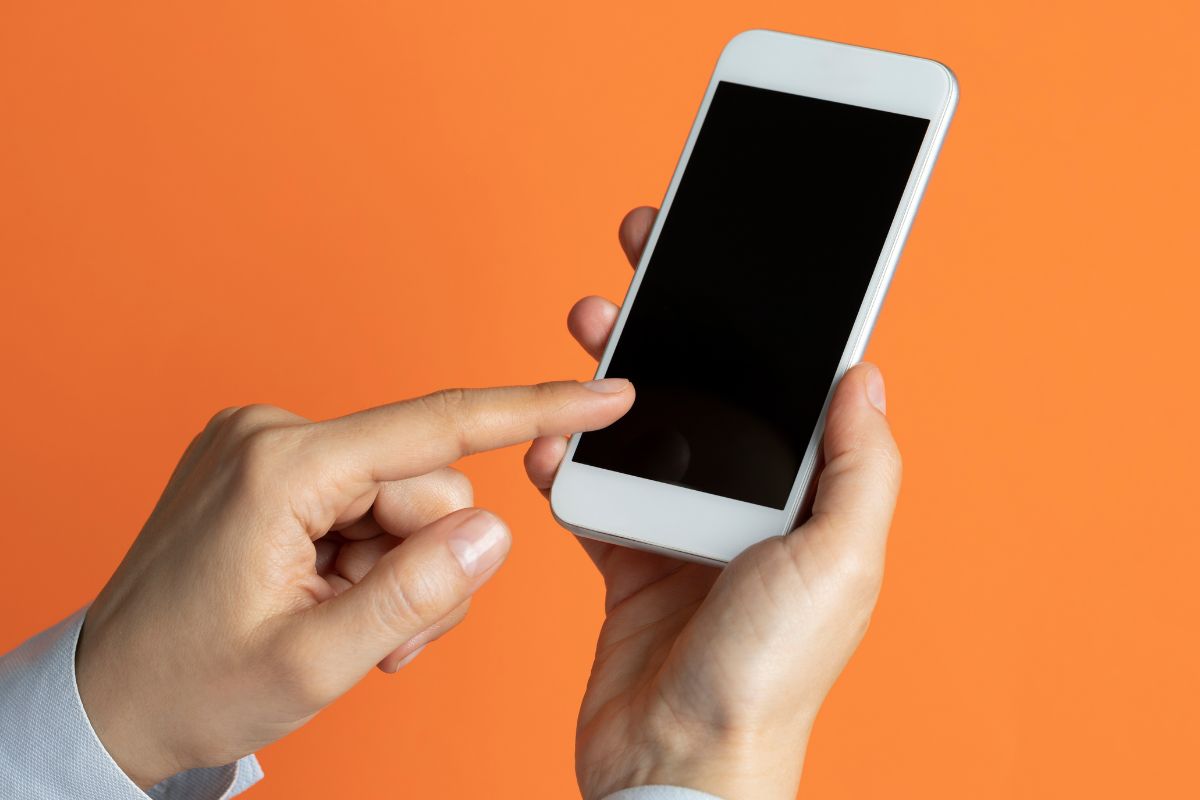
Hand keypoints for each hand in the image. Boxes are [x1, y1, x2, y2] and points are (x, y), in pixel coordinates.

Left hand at [76, 380, 633, 787]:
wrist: (111, 697)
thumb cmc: (191, 684)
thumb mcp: (316, 663)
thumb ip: (417, 594)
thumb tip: (494, 531)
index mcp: (282, 468)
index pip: (437, 429)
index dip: (534, 412)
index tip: (605, 396)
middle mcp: (273, 435)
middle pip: (425, 484)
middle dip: (422, 563)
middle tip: (379, 633)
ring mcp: (268, 447)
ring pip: (402, 499)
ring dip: (396, 570)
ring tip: (344, 624)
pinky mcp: (271, 468)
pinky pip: (366, 501)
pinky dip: (369, 559)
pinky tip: (329, 598)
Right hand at [524, 208, 901, 799]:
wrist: (679, 760)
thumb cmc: (768, 673)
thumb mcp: (839, 561)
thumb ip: (858, 466)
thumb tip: (867, 373)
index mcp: (802, 495)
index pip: (781, 381)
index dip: (757, 312)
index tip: (726, 251)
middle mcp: (744, 503)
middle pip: (704, 388)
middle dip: (673, 317)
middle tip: (643, 253)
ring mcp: (681, 527)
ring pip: (640, 427)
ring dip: (610, 374)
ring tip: (589, 323)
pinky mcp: (626, 556)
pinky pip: (590, 490)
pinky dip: (566, 464)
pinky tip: (550, 444)